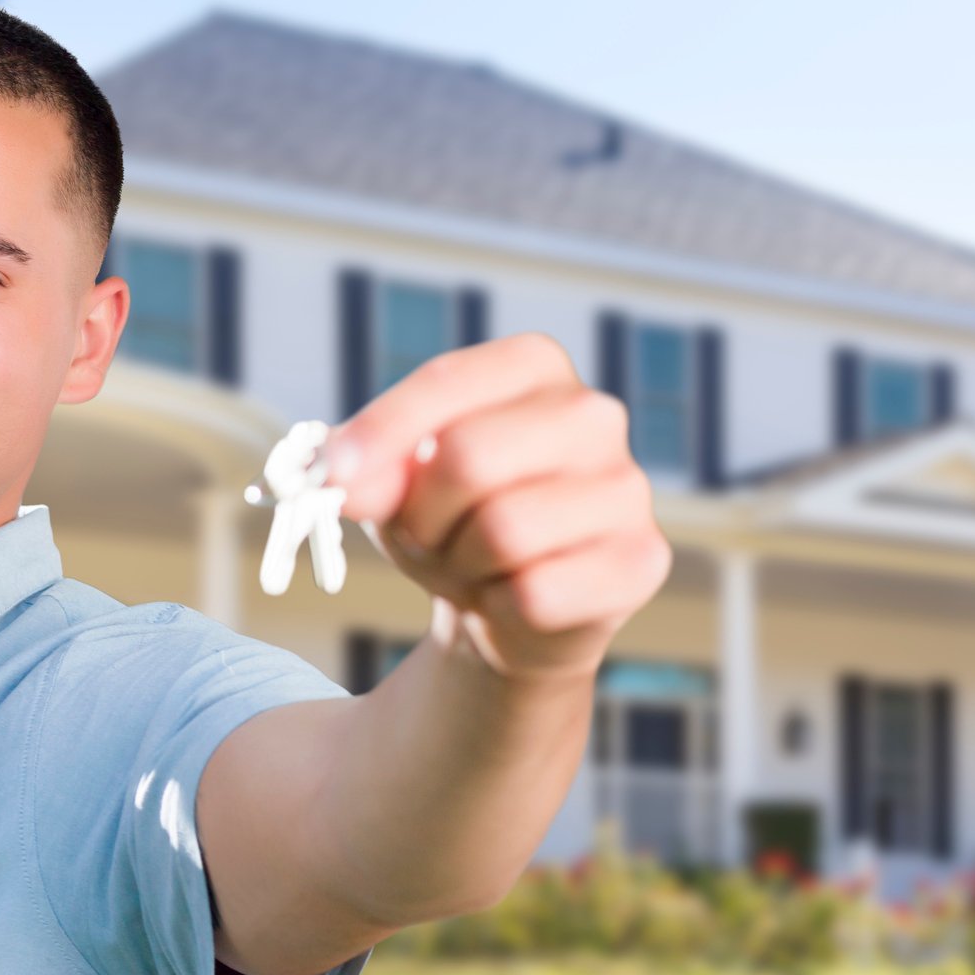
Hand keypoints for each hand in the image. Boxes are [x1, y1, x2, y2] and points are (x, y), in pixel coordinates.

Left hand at [326, 333, 669, 682]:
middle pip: (468, 456)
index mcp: (533, 366)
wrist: (512, 608)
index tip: (331, 477)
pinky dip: (502, 607)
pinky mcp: (643, 561)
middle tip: (426, 536)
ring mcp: (627, 488)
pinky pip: (538, 592)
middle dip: (422, 514)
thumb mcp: (390, 486)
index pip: (446, 382)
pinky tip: (514, 597)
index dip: (379, 432)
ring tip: (474, 564)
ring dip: (461, 564)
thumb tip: (336, 475)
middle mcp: (594, 414)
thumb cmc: (451, 521)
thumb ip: (361, 470)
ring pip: (504, 531)